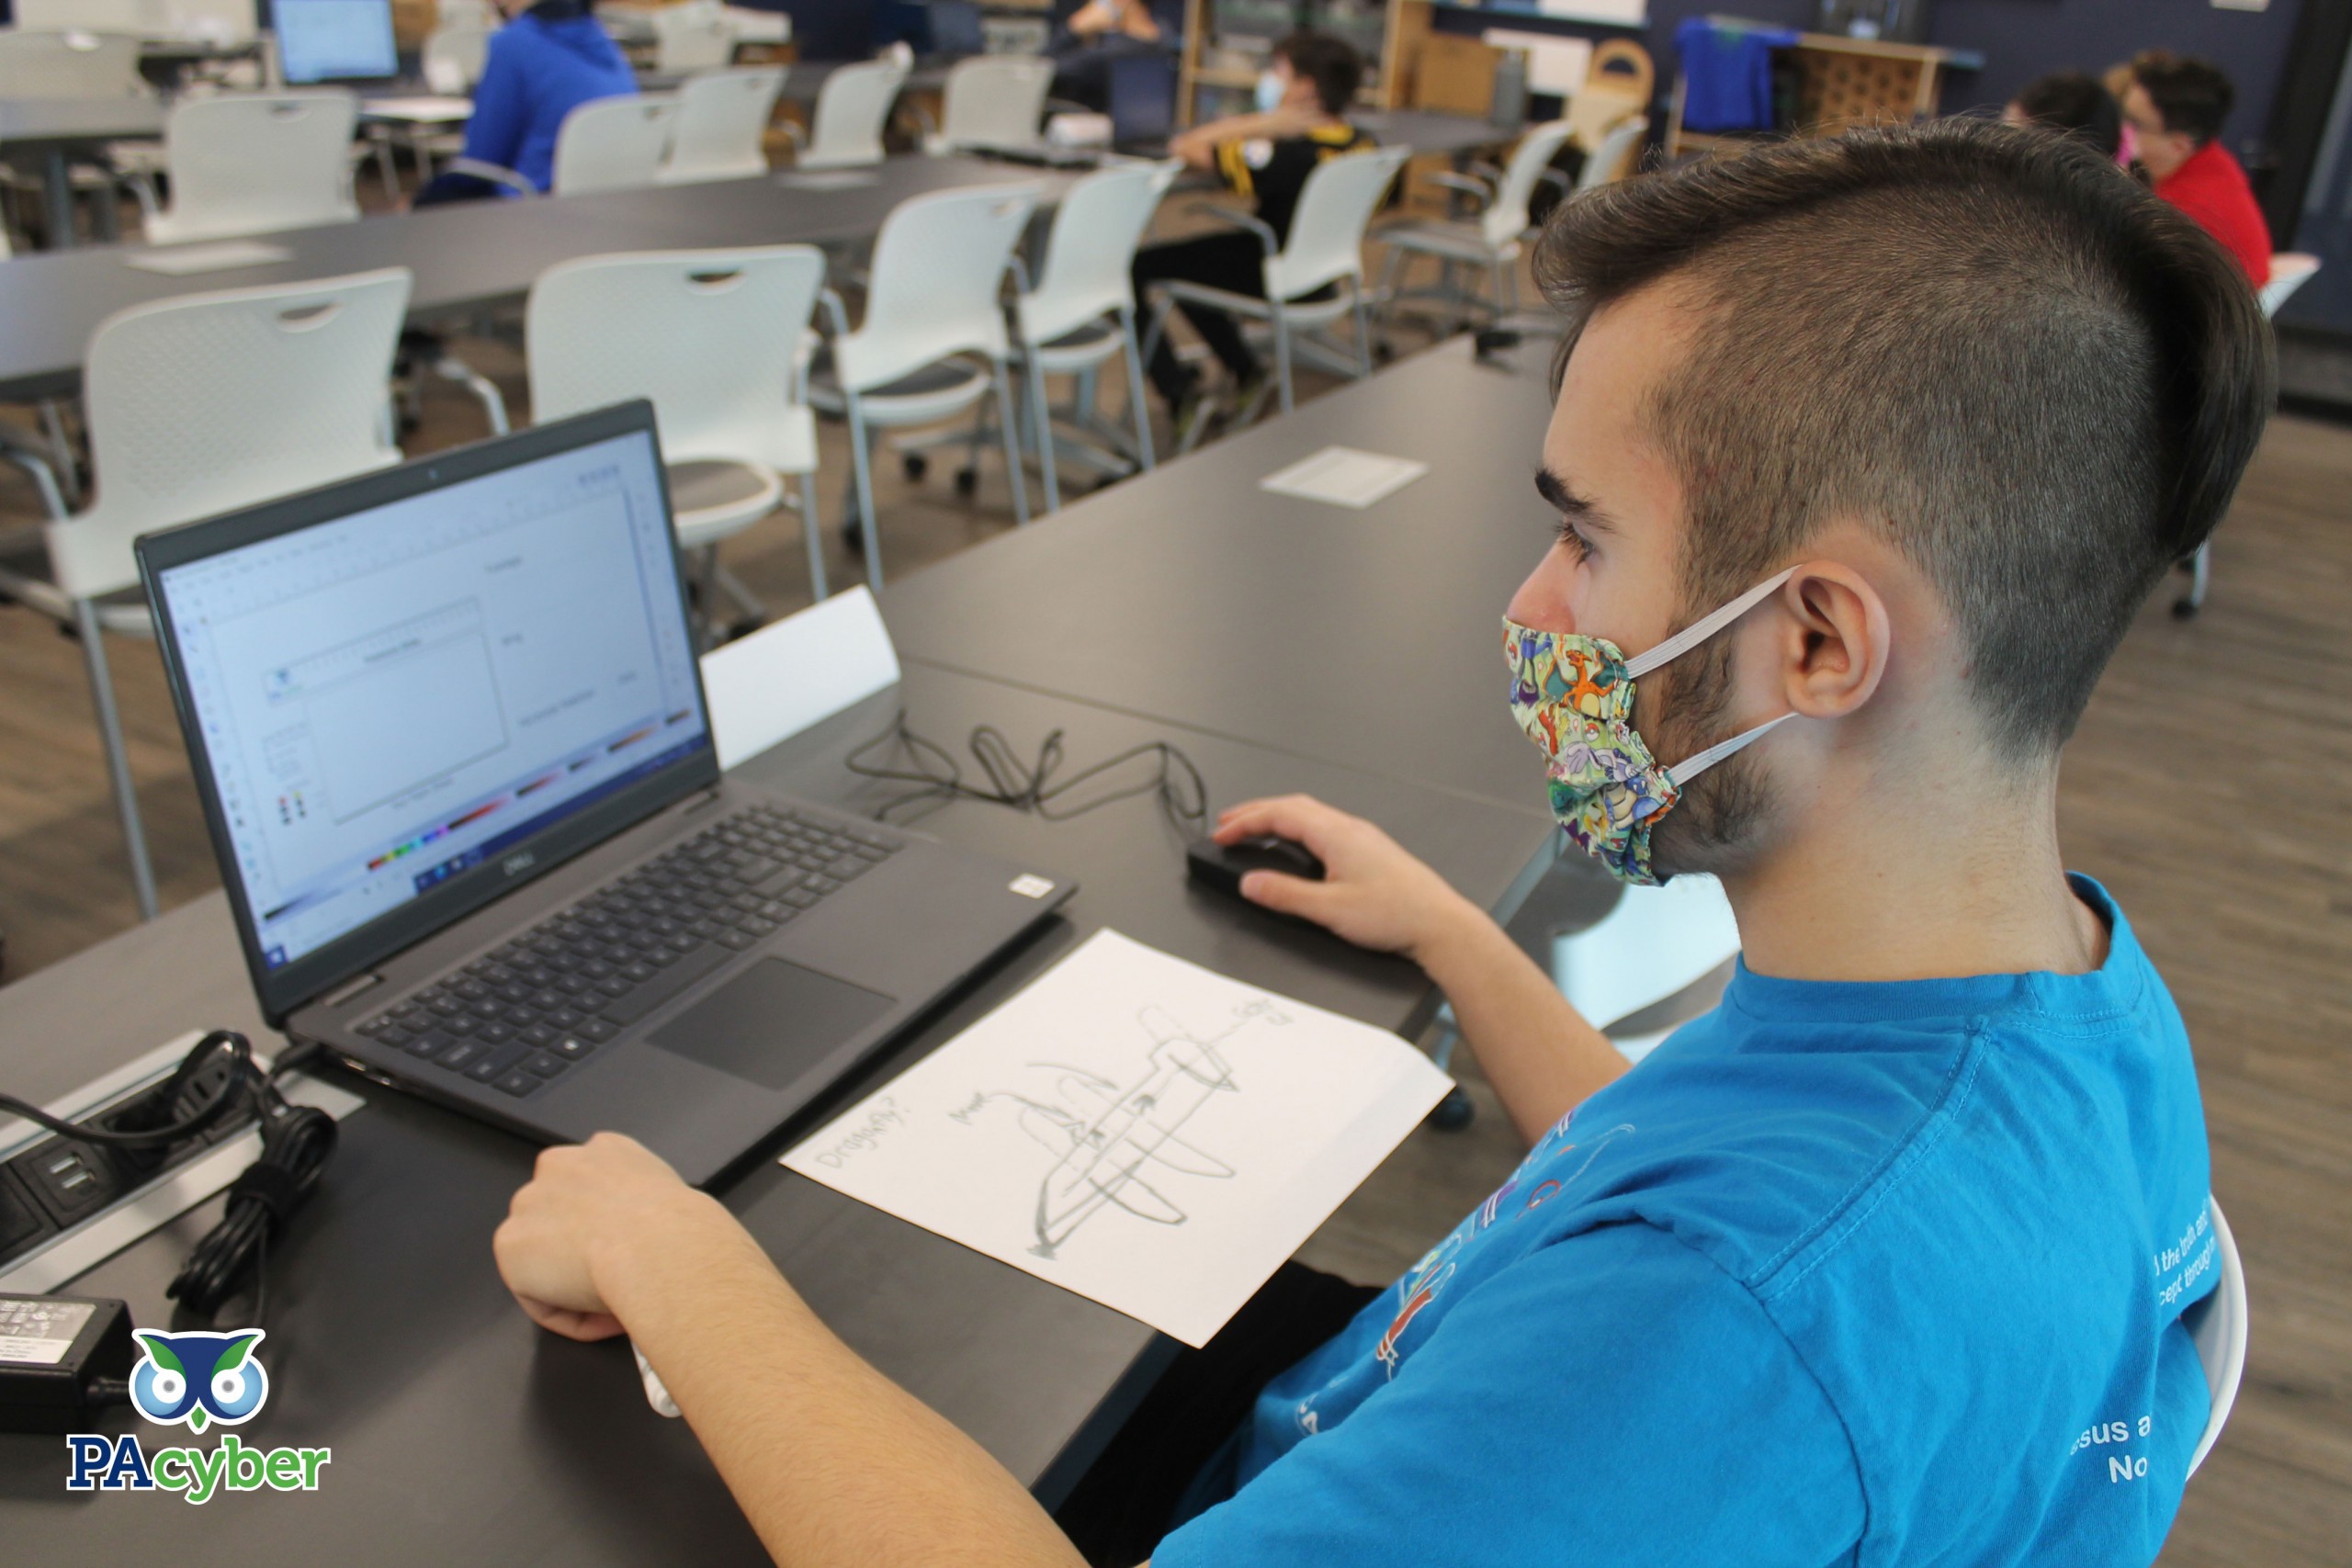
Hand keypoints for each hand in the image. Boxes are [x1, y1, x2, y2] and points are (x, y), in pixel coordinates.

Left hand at [492, 1131, 731, 1341]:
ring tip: (614, 1306)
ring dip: (574, 1285)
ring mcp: (529, 1202)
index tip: (637, 1258)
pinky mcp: (510, 1245)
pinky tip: (603, 1317)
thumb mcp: (675, 1200)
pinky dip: (568, 1315)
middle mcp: (561, 1165)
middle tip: (620, 1282)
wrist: (661, 1247)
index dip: (617, 1232)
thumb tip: (648, 1244)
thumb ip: (646, 1208)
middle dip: (585, 1252)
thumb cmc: (685, 1229)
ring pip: (546, 1258)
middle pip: (563, 1218)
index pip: (596, 1189)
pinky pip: (537, 1295)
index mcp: (606, 1149)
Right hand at [1213, 795, 1481, 960]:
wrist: (1440, 924)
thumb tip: (1250, 883)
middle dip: (1257, 812)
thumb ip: (1286, 895)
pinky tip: (1297, 845)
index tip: (1221, 834)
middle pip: (1293, 807)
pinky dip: (1298, 828)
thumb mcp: (1330, 909)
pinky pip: (1325, 826)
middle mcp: (1350, 828)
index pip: (1280, 814)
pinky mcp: (1371, 850)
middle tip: (1228, 824)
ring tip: (1255, 830)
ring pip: (1311, 814)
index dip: (1245, 822)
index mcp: (1336, 834)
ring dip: (1278, 818)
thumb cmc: (1396, 914)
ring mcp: (1362, 837)